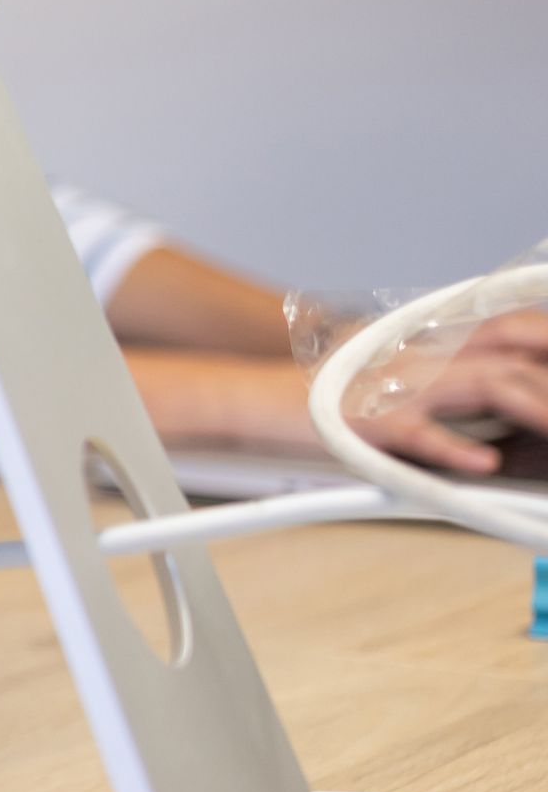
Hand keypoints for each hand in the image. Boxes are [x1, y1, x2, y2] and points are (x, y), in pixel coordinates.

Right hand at [345, 308, 547, 474]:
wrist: (272, 396)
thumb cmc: (335, 385)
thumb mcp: (393, 358)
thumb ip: (444, 359)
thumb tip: (493, 371)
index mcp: (432, 342)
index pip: (508, 329)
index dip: (543, 341)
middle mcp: (425, 358)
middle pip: (512, 360)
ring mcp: (403, 388)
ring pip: (486, 387)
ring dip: (534, 408)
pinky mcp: (376, 423)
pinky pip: (420, 434)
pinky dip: (454, 447)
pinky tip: (486, 461)